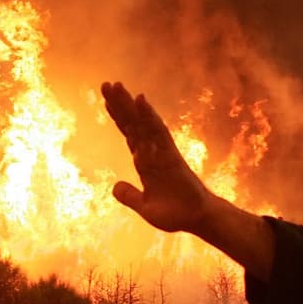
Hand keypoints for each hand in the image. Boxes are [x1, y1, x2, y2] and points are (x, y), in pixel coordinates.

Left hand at [102, 81, 211, 232]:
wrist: (196, 219)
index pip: (129, 134)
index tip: (107, 99)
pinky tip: (139, 100)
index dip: (118, 117)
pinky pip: (158, 131)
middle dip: (120, 104)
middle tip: (106, 84)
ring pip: (142, 122)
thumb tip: (115, 186)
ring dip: (129, 104)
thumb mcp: (145, 207)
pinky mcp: (171, 154)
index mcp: (145, 162)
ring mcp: (161, 151)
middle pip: (133, 123)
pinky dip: (148, 115)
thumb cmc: (174, 213)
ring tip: (117, 86)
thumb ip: (130, 196)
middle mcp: (152, 152)